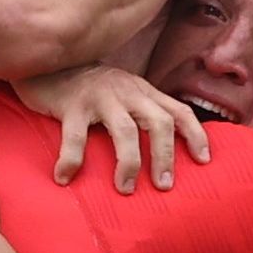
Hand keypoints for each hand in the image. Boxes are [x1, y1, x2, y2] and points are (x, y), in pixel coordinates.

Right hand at [10, 65, 209, 191]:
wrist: (48, 63)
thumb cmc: (88, 90)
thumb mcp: (123, 96)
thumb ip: (140, 114)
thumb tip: (160, 156)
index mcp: (143, 92)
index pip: (179, 111)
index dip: (195, 135)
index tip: (204, 161)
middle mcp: (128, 91)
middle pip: (159, 122)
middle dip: (165, 155)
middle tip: (165, 185)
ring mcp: (101, 96)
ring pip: (126, 130)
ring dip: (130, 162)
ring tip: (126, 189)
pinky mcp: (72, 104)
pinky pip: (76, 136)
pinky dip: (72, 160)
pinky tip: (64, 178)